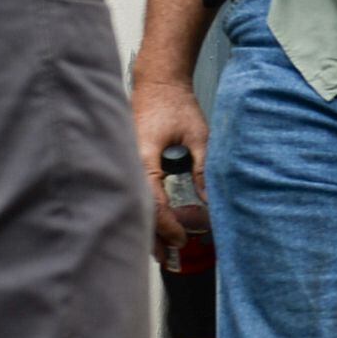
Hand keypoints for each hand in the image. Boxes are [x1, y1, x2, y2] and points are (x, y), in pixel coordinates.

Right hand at [132, 75, 208, 267]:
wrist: (158, 82)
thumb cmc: (176, 103)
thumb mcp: (198, 135)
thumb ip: (204, 169)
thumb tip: (212, 200)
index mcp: (143, 156)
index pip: (154, 201)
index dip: (168, 224)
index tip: (182, 238)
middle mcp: (128, 161)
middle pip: (137, 208)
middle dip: (152, 234)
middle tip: (169, 255)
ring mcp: (124, 161)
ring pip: (132, 202)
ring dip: (145, 225)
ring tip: (159, 249)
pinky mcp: (126, 160)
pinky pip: (133, 191)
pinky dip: (142, 209)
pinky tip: (152, 224)